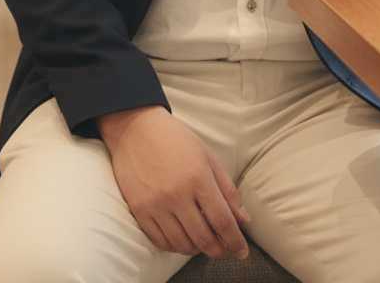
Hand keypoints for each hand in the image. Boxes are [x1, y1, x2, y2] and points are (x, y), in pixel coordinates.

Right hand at [99, 107, 249, 259]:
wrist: (135, 128)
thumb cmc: (176, 139)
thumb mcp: (207, 156)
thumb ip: (227, 189)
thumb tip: (243, 220)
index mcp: (198, 178)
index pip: (222, 221)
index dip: (235, 241)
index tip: (242, 252)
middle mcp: (177, 194)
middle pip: (204, 238)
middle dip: (219, 250)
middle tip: (225, 249)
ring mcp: (156, 205)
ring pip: (182, 244)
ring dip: (197, 249)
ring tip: (204, 241)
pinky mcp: (139, 210)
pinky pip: (160, 241)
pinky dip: (175, 246)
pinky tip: (182, 239)